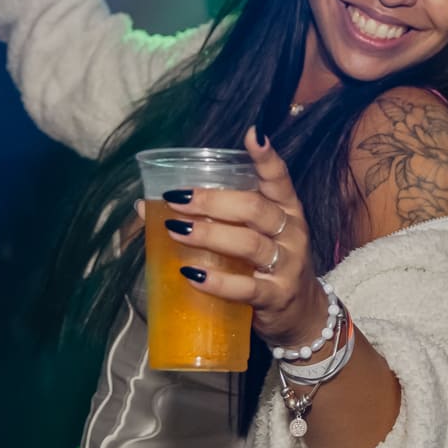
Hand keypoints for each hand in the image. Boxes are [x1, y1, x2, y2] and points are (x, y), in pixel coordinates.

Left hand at [150, 127, 331, 350]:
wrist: (302, 314)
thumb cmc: (268, 265)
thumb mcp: (252, 235)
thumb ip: (213, 217)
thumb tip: (145, 204)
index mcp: (286, 209)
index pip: (279, 177)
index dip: (266, 156)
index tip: (252, 133)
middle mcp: (291, 232)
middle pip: (254, 209)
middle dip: (213, 201)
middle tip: (178, 200)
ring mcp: (287, 265)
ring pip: (249, 244)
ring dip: (210, 235)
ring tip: (176, 232)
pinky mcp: (277, 296)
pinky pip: (246, 287)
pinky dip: (218, 281)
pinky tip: (193, 275)